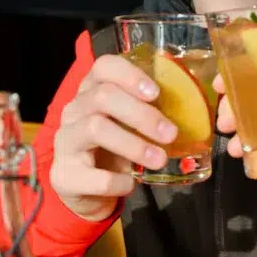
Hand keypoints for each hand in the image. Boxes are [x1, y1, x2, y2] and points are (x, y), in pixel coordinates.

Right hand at [51, 55, 177, 221]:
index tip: (156, 93)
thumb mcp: (127, 126)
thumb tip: (191, 112)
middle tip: (170, 134)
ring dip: (134, 145)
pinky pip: (94, 176)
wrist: (84, 189)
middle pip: (102, 97)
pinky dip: (118, 180)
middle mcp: (74, 111)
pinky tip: (130, 183)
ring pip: (95, 129)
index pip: (103, 67)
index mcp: (91, 92)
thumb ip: (148, 114)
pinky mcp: (65, 175)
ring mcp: (65, 142)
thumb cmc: (112, 149)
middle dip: (141, 114)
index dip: (130, 75)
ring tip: (159, 159)